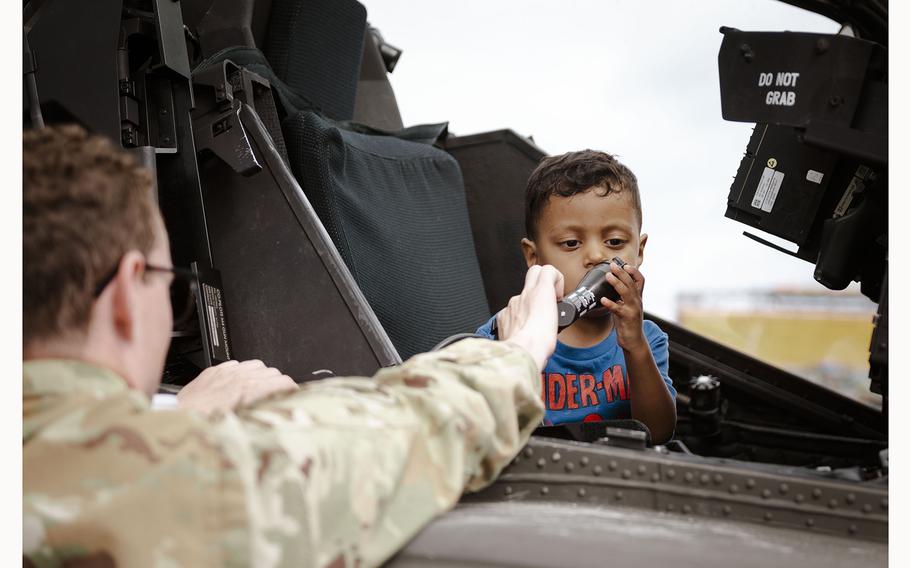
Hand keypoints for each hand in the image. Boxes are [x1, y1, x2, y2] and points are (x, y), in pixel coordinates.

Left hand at [176, 360, 298, 414]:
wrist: (180, 421)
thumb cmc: (208, 428)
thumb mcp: (244, 426)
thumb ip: (265, 414)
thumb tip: (278, 417)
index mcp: (251, 391)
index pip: (284, 381)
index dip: (292, 390)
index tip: (293, 397)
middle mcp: (241, 377)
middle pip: (273, 372)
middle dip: (277, 385)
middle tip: (276, 398)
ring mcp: (227, 372)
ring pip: (257, 365)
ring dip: (261, 376)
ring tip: (257, 390)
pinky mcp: (215, 370)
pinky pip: (237, 364)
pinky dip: (242, 373)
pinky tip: (237, 386)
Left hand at [496, 264, 563, 370]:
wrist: (522, 352)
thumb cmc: (540, 340)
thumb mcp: (561, 320)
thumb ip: (558, 308)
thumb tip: (557, 308)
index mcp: (539, 292)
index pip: (546, 269)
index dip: (555, 277)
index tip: (557, 293)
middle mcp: (523, 295)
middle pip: (532, 275)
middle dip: (541, 283)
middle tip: (548, 298)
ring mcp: (511, 306)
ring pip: (521, 297)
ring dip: (529, 305)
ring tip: (536, 322)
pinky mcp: (502, 317)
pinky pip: (510, 312)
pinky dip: (517, 319)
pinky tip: (523, 330)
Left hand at [601, 261, 646, 350]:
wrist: (634, 341)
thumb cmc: (628, 323)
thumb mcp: (626, 306)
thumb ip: (621, 297)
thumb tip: (611, 286)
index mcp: (637, 297)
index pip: (640, 280)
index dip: (634, 271)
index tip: (625, 264)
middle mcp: (637, 301)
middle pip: (631, 283)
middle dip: (622, 273)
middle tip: (612, 265)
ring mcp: (633, 309)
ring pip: (626, 293)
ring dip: (617, 283)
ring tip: (608, 276)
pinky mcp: (627, 318)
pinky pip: (618, 309)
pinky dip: (610, 303)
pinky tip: (603, 299)